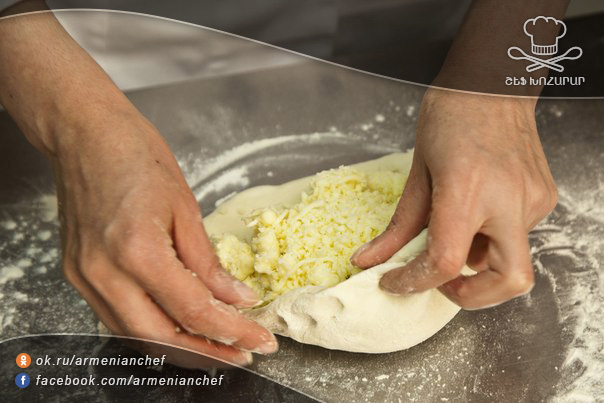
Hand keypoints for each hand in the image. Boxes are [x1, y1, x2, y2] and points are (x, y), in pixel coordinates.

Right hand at [53, 110, 276, 366]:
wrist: (85, 134)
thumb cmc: (136, 155)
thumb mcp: (185, 206)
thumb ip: (207, 263)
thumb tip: (236, 299)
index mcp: (137, 249)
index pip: (192, 310)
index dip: (232, 332)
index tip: (260, 340)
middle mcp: (104, 272)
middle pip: (161, 337)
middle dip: (208, 354)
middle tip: (242, 354)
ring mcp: (85, 277)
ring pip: (136, 336)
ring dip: (180, 348)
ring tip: (217, 348)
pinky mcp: (77, 275)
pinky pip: (117, 319)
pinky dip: (152, 330)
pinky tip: (178, 328)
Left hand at [351, 89, 556, 308]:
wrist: (493, 83)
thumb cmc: (451, 117)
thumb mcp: (416, 171)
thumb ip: (398, 226)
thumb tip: (368, 261)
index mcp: (467, 189)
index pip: (444, 261)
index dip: (413, 282)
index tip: (393, 282)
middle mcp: (509, 199)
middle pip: (509, 282)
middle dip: (472, 297)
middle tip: (441, 284)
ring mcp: (533, 200)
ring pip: (511, 260)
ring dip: (479, 261)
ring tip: (455, 230)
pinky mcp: (544, 197)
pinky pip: (518, 237)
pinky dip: (492, 238)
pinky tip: (477, 211)